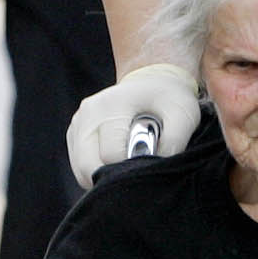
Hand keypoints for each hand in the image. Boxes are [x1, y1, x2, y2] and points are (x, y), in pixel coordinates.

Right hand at [66, 63, 200, 187]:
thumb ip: (175, 140)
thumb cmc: (168, 100)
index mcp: (111, 106)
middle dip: (114, 176)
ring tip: (128, 163)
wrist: (151, 81)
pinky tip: (117, 162)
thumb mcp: (184, 113)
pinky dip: (98, 173)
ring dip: (104, 177)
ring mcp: (77, 124)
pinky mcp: (74, 135)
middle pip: (89, 168)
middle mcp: (87, 114)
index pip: (111, 155)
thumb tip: (156, 166)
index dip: (132, 167)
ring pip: (82, 172)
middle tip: (137, 168)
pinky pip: (80, 168)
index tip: (148, 160)